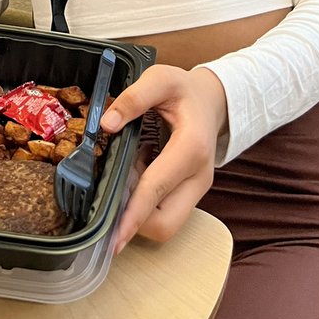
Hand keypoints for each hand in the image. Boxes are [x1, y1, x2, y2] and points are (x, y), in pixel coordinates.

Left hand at [99, 64, 227, 253]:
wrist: (212, 100)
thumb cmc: (184, 89)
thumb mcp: (160, 79)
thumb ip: (134, 98)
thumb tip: (106, 124)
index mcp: (192, 148)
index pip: (157, 190)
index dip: (132, 214)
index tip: (114, 238)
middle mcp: (199, 177)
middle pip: (165, 224)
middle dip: (133, 219)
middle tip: (115, 185)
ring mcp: (197, 189)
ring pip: (165, 224)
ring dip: (138, 209)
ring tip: (130, 171)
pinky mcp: (190, 194)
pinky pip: (165, 213)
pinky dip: (145, 203)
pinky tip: (138, 173)